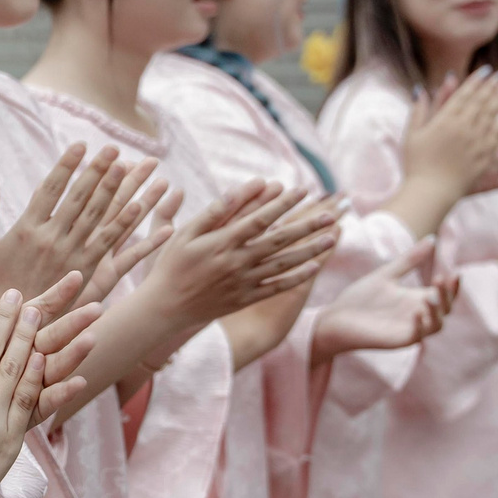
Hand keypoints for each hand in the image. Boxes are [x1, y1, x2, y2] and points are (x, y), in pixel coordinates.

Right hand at [0, 145, 170, 305]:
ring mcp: (71, 255)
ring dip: (116, 191)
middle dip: (97, 171)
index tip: (81, 145)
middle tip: (112, 149)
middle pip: (79, 197)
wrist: (14, 325)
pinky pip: (110, 245)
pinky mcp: (86, 272)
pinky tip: (140, 208)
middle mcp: (51, 239)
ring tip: (130, 167)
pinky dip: (125, 226)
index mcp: (26, 229)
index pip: (51, 189)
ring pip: (98, 217)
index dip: (67, 165)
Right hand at [139, 182, 340, 351]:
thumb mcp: (185, 234)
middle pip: (280, 240)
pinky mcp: (245, 299)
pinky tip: (314, 267)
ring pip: (284, 264)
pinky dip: (297, 277)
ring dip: (310, 250)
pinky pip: (277, 287)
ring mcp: (243, 282)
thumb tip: (237, 190)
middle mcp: (237, 262)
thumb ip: (213, 213)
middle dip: (306, 226)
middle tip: (330, 214)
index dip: (282, 204)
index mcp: (222, 243)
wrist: (165, 308)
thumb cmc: (171, 265)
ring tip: (332, 237)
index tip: (301, 190)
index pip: (260, 219)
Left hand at [310, 238, 457, 363]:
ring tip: (431, 296)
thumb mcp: (387, 275)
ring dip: (437, 311)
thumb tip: (432, 238)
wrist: (334, 319)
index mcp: (416, 300)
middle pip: (445, 309)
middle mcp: (418, 315)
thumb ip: (409, 260)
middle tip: (441, 280)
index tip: (455, 272)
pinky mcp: (398, 341)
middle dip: (448, 296)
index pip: (444, 294)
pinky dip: (420, 325)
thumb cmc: (359, 299)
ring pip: (437, 325)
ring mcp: (410, 329)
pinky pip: (417, 335)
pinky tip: (415, 312)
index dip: (453, 286)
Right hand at [402, 67, 497, 200]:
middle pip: (485, 101)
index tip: (486, 70)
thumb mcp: (412, 134)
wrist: (430, 193)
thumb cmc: (416, 165)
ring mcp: (480, 143)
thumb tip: (419, 89)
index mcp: (447, 120)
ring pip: (497, 116)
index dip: (477, 80)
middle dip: (496, 86)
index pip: (465, 94)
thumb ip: (418, 110)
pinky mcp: (488, 159)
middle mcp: (466, 128)